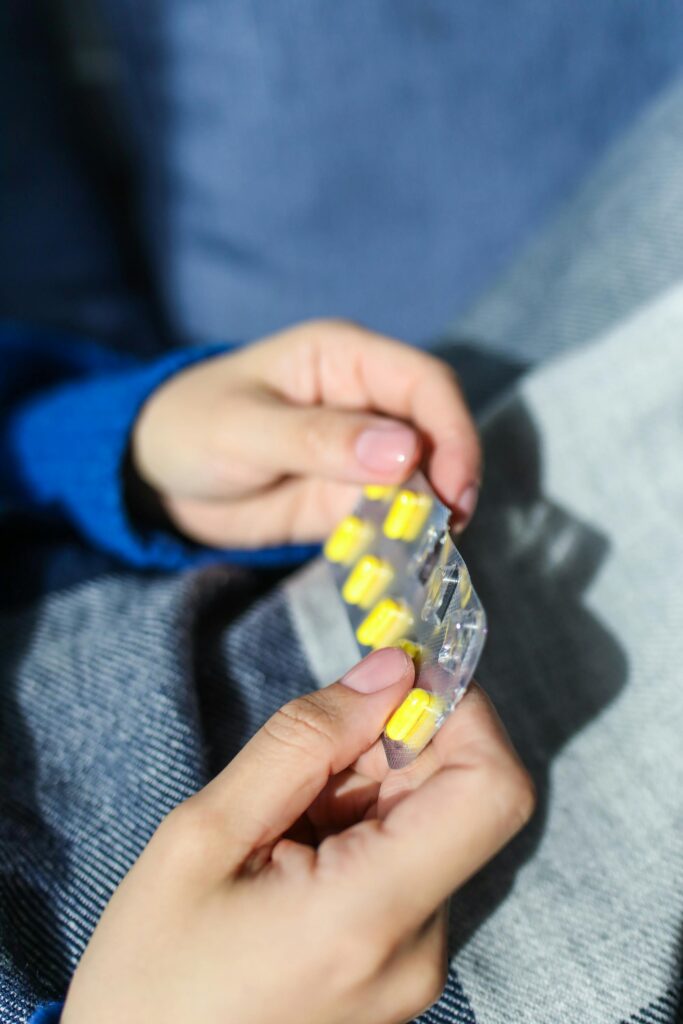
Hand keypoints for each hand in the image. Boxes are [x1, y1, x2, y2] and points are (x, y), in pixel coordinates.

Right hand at [63, 649, 533, 1023]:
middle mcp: (418, 949)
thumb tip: (390, 670)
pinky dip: (364, 829)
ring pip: (432, 825)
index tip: (400, 677)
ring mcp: (416, 966)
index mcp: (370, 916)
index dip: (462, 713)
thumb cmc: (152, 971)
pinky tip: (294, 853)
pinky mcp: (402, 969)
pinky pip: (411, 865)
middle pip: (460, 798)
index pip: (492, 788)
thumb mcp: (203, 836)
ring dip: (371, 789)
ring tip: (283, 823)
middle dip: (396, 746)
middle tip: (307, 756)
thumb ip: (303, 742)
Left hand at [132, 320, 480, 547]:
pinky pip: (393, 517)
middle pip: (437, 432)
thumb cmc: (188, 428)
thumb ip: (320, 438)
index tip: (455, 488)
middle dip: (450, 479)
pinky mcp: (351, 497)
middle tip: (447, 529)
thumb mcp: (243, 430)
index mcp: (344, 358)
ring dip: (432, 515)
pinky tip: (402, 561)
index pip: (424, 383)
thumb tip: (406, 451)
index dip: (452, 432)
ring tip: (427, 552)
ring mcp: (362, 453)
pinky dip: (405, 539)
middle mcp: (365, 400)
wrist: (154, 477)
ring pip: (423, 480)